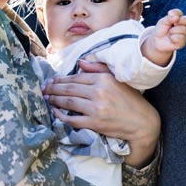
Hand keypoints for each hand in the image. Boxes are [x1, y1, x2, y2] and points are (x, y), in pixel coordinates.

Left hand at [42, 60, 159, 167]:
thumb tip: (80, 62)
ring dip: (55, 100)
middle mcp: (99, 92)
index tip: (51, 80)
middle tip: (43, 89)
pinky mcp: (95, 123)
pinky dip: (62, 116)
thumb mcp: (116, 79)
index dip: (61, 79)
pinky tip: (55, 113)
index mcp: (103, 79)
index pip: (77, 77)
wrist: (141, 122)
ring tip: (46, 98)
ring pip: (69, 102)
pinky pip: (74, 119)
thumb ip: (98, 69)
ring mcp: (96, 108)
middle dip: (54, 88)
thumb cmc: (129, 99)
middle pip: (70, 89)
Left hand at [154, 8, 185, 50]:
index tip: (169, 14)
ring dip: (173, 31)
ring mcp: (184, 34)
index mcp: (180, 19)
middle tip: (173, 25)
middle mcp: (184, 26)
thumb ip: (169, 18)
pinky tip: (171, 39)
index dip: (175, 13)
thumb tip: (177, 17)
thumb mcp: (163, 22)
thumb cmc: (162, 29)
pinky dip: (173, 38)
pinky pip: (181, 38)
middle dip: (179, 21)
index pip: (180, 13)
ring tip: (169, 34)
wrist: (157, 41)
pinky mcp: (182, 42)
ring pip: (183, 29)